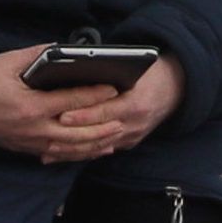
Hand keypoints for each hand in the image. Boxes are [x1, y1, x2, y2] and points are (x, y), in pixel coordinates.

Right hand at [0, 46, 127, 163]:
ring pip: (69, 149)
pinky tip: (90, 151)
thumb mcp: (8, 62)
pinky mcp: (24, 149)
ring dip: (94, 145)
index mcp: (30, 106)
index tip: (114, 89)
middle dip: (102, 128)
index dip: (95, 95)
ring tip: (113, 139)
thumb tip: (62, 49)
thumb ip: (38, 54)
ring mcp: (29, 143)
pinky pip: (56, 155)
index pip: (71, 101)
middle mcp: (32, 129)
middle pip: (76, 133)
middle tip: (122, 120)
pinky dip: (76, 154)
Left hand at [51, 54, 184, 157]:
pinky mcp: (129, 143)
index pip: (105, 111)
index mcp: (136, 103)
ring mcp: (132, 136)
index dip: (82, 114)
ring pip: (98, 148)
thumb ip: (109, 71)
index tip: (61, 115)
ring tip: (47, 151)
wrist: (176, 87)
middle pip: (98, 134)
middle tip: (45, 138)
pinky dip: (81, 154)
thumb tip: (75, 70)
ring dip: (72, 152)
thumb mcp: (135, 66)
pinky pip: (102, 151)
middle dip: (71, 138)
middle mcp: (135, 124)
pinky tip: (61, 156)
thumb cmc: (150, 71)